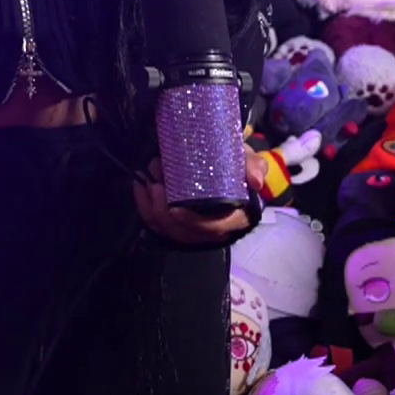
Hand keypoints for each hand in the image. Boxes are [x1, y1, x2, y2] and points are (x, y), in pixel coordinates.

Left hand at [132, 154, 267, 245]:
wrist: (226, 165)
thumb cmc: (238, 166)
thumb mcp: (248, 161)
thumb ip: (254, 166)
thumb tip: (255, 180)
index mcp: (235, 218)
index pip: (213, 229)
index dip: (193, 223)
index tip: (175, 209)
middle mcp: (212, 228)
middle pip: (183, 233)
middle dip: (163, 210)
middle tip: (155, 181)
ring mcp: (193, 228)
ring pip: (167, 230)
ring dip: (151, 206)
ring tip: (147, 179)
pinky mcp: (177, 223)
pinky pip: (156, 223)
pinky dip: (144, 206)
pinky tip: (139, 187)